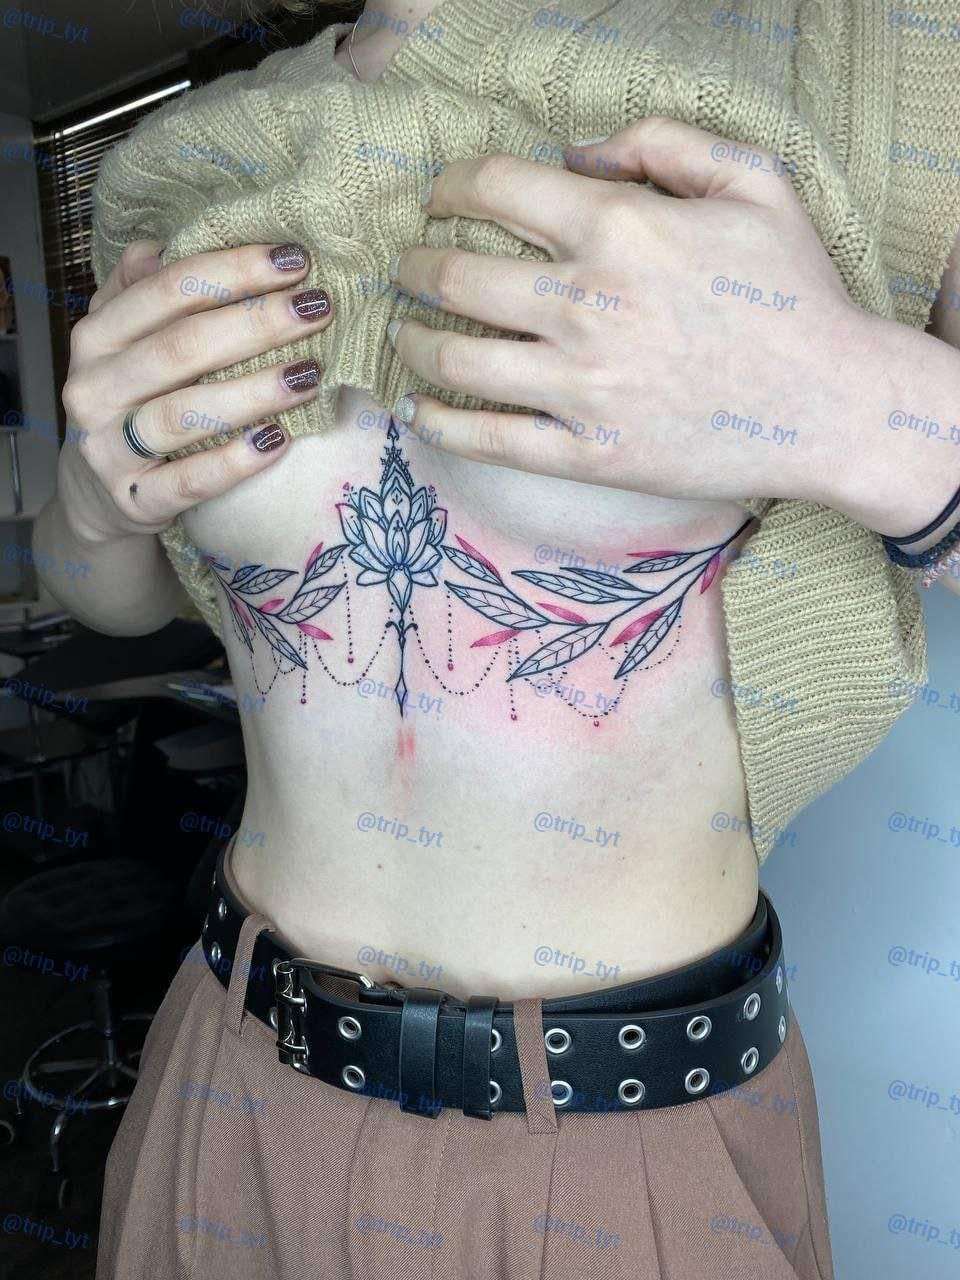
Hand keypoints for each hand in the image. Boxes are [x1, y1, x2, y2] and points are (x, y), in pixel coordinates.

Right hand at [58, 240, 333, 544]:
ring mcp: (108, 450)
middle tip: (318, 308)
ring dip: (254, 391)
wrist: (98, 494)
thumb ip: (141, 292)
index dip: (233, 271)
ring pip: (185, 414)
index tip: (295, 259)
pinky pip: (190, 481)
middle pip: (181, 348)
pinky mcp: (134, 500)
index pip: (166, 291)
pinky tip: (278, 441)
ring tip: (309, 375)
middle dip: (257, 323)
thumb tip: (161, 245)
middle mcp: (93, 390)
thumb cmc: (131, 403)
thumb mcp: (124, 342)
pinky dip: (236, 461)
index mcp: (95, 338)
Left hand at [386, 116, 879, 505]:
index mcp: (619, 229)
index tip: (438, 197)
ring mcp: (581, 387)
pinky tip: (417, 409)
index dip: (449, 187)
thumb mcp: (753, 181)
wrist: (833, 406)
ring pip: (456, 361)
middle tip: (408, 267)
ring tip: (404, 332)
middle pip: (456, 276)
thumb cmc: (795, 292)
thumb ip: (662, 142)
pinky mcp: (587, 455)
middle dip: (416, 265)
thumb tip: (575, 151)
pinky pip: (488, 440)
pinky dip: (439, 424)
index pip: (495, 190)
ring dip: (413, 342)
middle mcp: (585, 305)